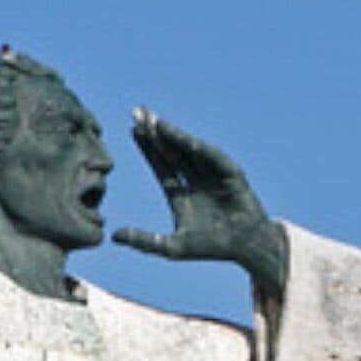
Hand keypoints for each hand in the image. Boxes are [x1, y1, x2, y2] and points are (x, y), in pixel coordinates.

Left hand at [109, 110, 292, 298]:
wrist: (246, 247)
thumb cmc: (211, 248)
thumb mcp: (172, 247)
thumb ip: (143, 240)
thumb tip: (113, 236)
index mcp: (180, 195)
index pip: (161, 166)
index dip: (148, 148)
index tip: (132, 129)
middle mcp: (196, 180)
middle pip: (171, 152)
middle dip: (155, 133)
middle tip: (138, 112)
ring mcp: (214, 175)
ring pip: (189, 150)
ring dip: (173, 135)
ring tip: (155, 121)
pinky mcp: (231, 174)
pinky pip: (213, 158)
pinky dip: (199, 148)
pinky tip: (183, 139)